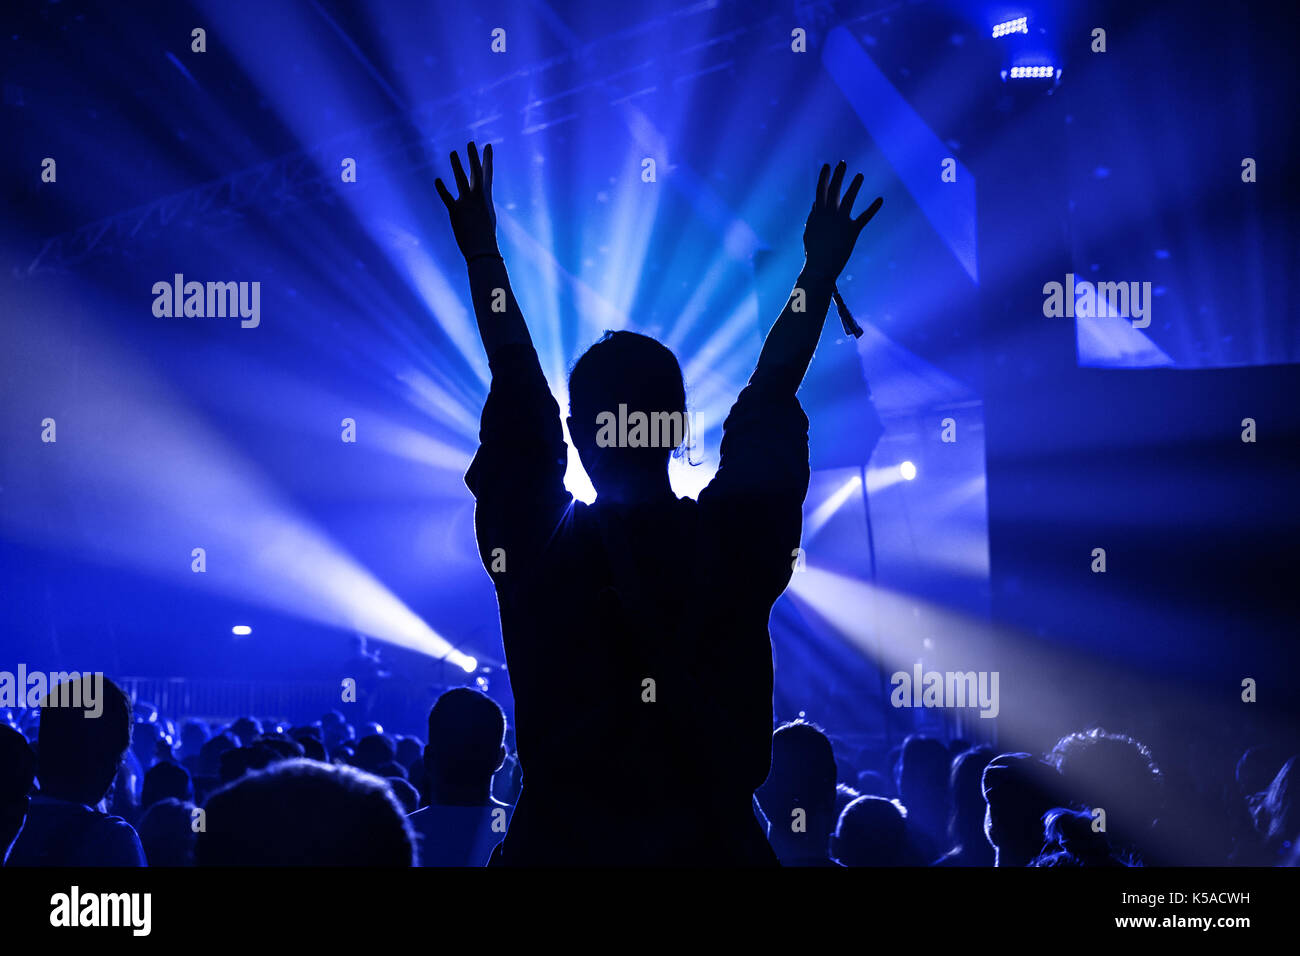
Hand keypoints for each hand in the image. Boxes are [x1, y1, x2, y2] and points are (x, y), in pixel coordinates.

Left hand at [436, 142, 498, 260]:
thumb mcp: (485, 217)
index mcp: (486, 198)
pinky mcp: (456, 212)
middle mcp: (478, 198)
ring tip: (453, 153)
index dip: (486, 159)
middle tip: (470, 143)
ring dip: (457, 166)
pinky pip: (447, 198)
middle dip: (474, 158)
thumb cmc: (485, 237)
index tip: (486, 146)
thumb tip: (478, 199)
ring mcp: (467, 204)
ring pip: (461, 181)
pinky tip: (437, 179)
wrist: (483, 250)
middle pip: (476, 173)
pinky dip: (442, 189)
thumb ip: (480, 205)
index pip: (487, 174)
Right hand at [802, 161, 881, 282]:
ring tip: (860, 175)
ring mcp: (840, 222)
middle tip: (843, 163)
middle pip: (834, 190)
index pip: (820, 191)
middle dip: (838, 176)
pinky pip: (864, 217)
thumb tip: (815, 204)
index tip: (827, 166)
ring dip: (855, 186)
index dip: (824, 177)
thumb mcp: (810, 232)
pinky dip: (873, 208)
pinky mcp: (852, 231)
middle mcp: (829, 215)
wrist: (820, 268)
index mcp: (818, 214)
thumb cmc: (814, 252)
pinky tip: (880, 199)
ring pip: (849, 200)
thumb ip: (813, 217)